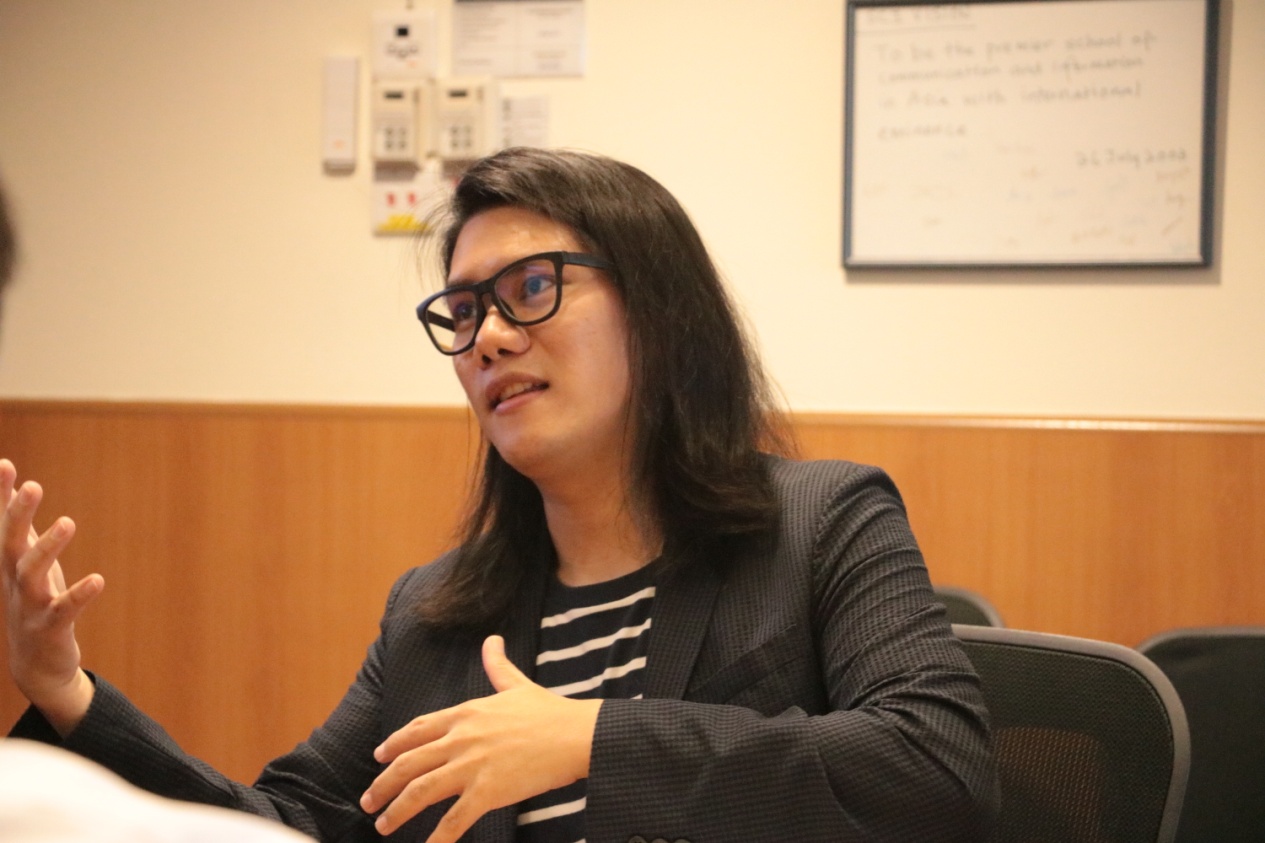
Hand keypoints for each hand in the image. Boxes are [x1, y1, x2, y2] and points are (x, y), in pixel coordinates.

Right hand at [1, 459, 101, 734]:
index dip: (0, 496)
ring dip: (48, 549)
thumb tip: (14, 480)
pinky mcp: (51, 628)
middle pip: (10, 544)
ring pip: (32, 576)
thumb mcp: (24, 559)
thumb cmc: (32, 599)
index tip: (4, 463)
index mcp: (9, 562)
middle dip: (18, 515)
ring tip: (66, 522)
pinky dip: (79, 595)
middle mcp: (13, 581)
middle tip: (33, 486)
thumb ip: (18, 524)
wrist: (34, 663)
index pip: (1, 524)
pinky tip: (97, 580)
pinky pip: (64, 610)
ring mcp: (29, 605)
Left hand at [361, 635, 601, 840]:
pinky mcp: (488, 792)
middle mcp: (461, 738)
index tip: (379, 756)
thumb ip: (498, 665)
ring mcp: (472, 765)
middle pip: (409, 762)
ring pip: (420, 791)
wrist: (576, 735)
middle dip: (383, 783)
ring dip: (397, 810)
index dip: (394, 744)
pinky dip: (437, 838)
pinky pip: (454, 820)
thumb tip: (492, 640)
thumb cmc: (550, 711)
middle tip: (368, 800)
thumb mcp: (517, 684)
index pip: (418, 729)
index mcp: (466, 713)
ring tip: (382, 825)